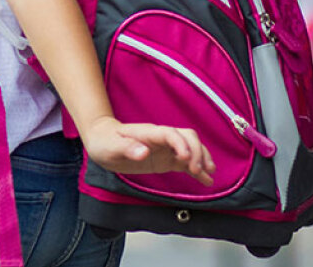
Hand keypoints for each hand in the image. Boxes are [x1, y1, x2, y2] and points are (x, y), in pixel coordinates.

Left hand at [81, 117, 213, 184]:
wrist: (102, 141)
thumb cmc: (105, 141)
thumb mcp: (111, 147)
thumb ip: (128, 149)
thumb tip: (144, 153)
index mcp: (149, 133)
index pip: (170, 134)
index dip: (181, 144)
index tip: (185, 159)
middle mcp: (161, 138)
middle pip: (187, 137)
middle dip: (196, 151)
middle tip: (197, 170)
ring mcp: (166, 148)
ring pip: (192, 148)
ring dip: (202, 158)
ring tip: (209, 174)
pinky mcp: (166, 159)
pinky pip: (186, 163)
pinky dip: (198, 170)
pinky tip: (207, 180)